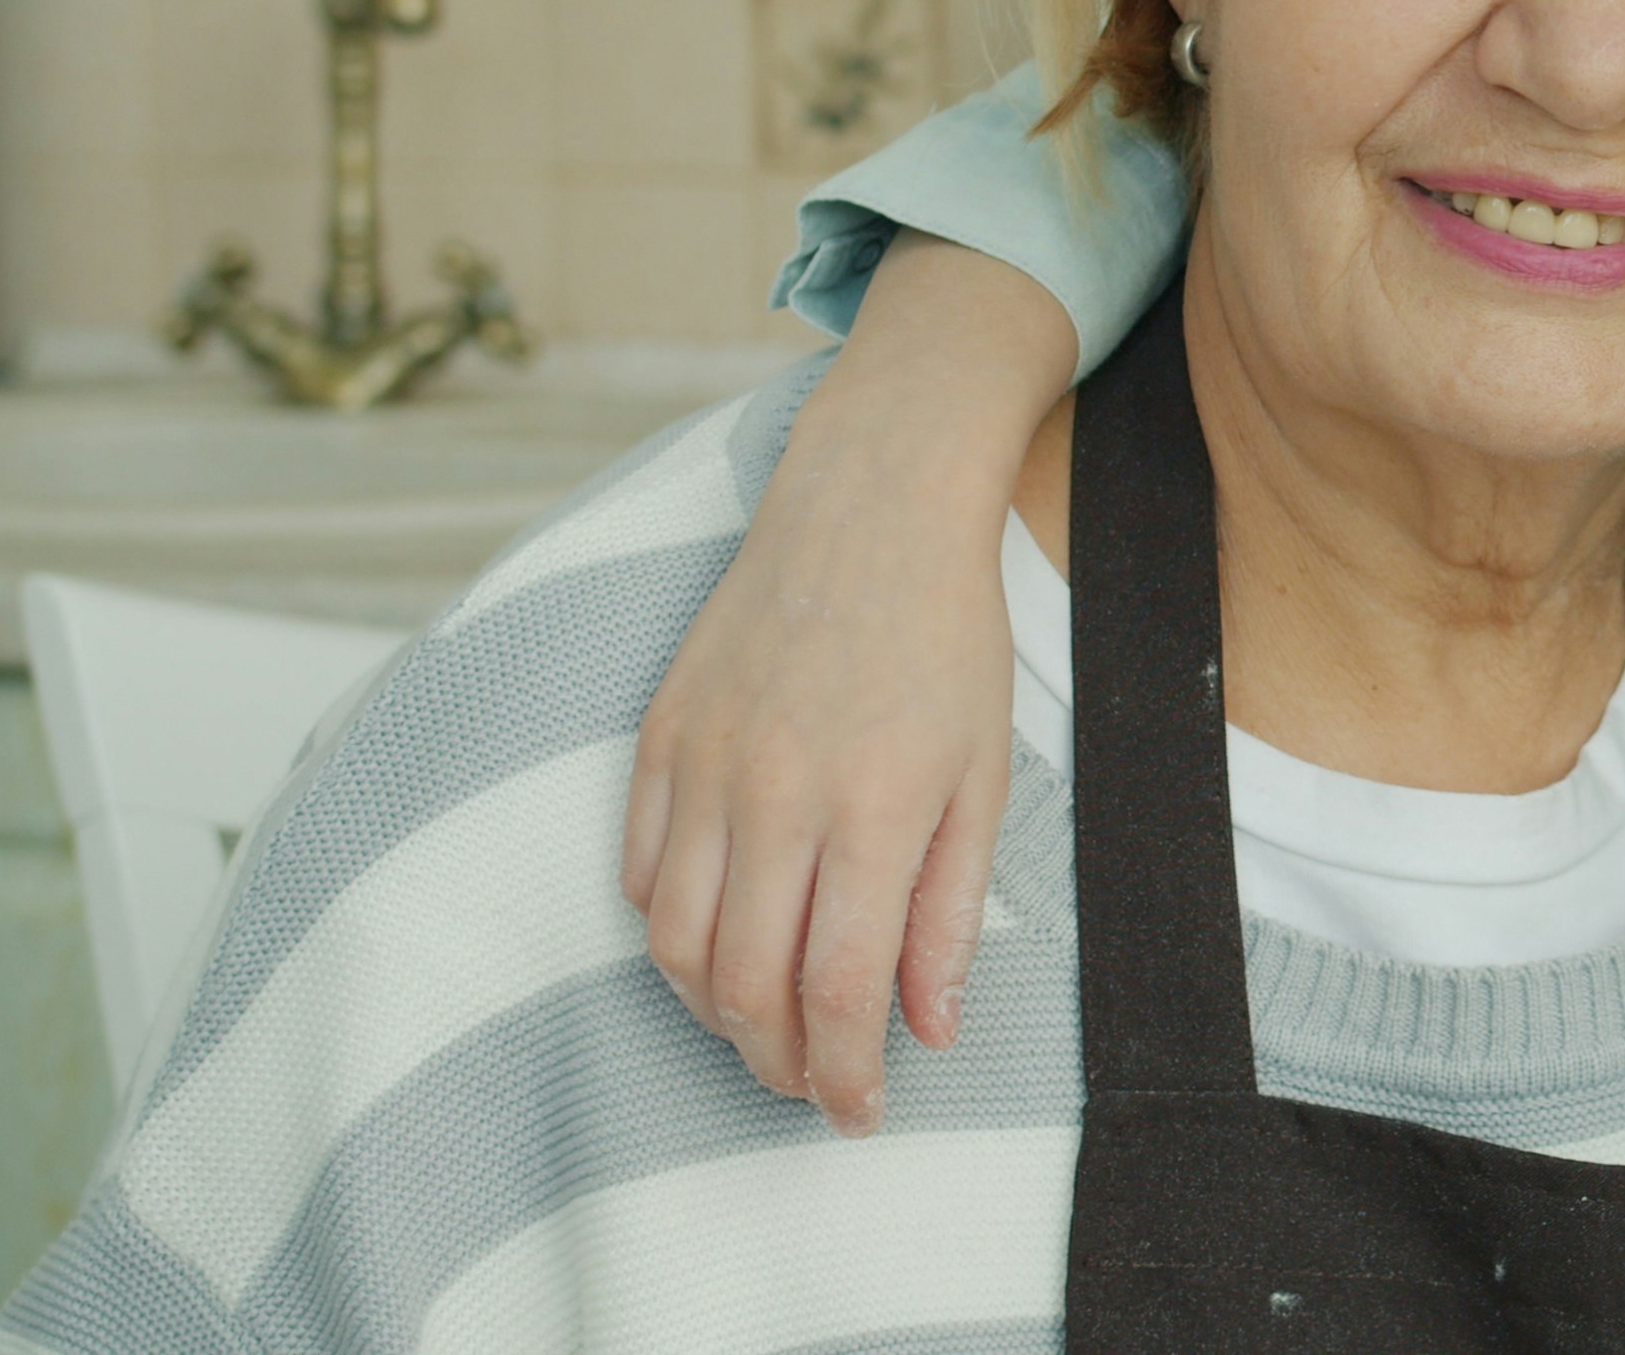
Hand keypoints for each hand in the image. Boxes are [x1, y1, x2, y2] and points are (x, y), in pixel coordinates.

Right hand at [622, 236, 1074, 1133]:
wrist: (868, 509)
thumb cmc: (946, 640)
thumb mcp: (983, 774)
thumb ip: (950, 909)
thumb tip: (930, 1026)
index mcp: (876, 809)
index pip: (839, 990)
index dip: (844, 1076)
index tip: (860, 1114)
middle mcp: (777, 795)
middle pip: (746, 986)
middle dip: (777, 1063)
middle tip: (811, 1084)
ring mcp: (706, 765)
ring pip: (676, 945)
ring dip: (716, 1012)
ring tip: (764, 1027)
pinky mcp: (659, 737)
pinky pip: (641, 874)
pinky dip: (670, 933)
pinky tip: (716, 942)